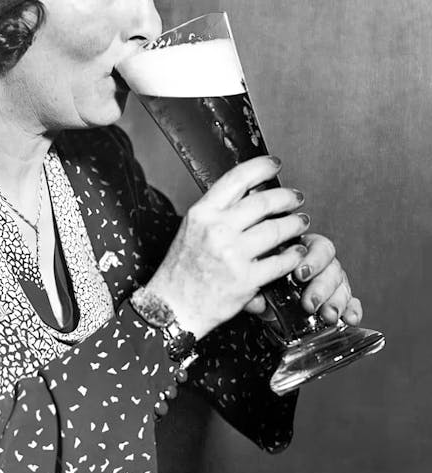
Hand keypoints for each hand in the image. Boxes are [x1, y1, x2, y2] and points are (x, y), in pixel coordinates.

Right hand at [147, 156, 308, 338]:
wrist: (173, 307)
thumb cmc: (181, 272)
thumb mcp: (192, 230)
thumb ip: (217, 213)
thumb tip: (248, 196)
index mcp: (202, 214)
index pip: (237, 179)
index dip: (262, 167)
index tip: (274, 165)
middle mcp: (217, 230)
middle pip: (264, 202)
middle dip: (286, 197)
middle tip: (296, 199)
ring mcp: (232, 254)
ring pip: (277, 229)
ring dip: (294, 224)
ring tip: (300, 223)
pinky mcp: (246, 279)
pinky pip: (280, 261)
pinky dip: (293, 255)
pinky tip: (295, 252)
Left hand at [246, 232, 362, 325]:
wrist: (260, 296)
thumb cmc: (259, 277)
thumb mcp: (256, 276)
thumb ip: (256, 284)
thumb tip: (255, 300)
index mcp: (302, 249)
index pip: (318, 247)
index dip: (313, 260)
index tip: (300, 274)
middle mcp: (320, 263)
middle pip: (332, 268)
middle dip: (322, 287)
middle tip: (309, 303)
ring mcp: (330, 281)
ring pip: (342, 286)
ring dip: (336, 302)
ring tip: (327, 316)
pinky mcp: (336, 300)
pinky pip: (350, 303)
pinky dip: (352, 311)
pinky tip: (350, 319)